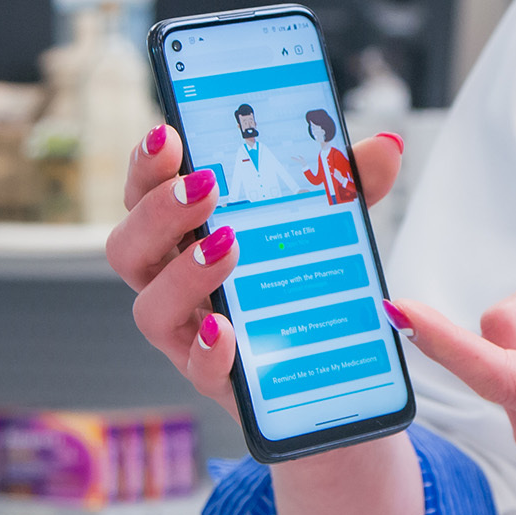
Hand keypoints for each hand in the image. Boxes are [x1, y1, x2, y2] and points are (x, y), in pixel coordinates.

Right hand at [106, 124, 405, 419]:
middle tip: (202, 187)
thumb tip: (386, 147)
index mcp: (189, 237)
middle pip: (130, 248)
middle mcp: (175, 284)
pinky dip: (207, 349)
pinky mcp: (220, 378)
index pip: (145, 195)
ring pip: (149, 308)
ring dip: (181, 274)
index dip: (146, 166)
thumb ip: (348, 187)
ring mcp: (192, 334)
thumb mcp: (330, 227)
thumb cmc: (303, 285)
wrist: (331, 372)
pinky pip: (198, 369)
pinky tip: (226, 329)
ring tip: (227, 246)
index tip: (167, 136)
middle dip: (157, 212)